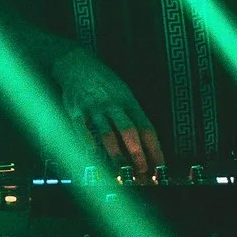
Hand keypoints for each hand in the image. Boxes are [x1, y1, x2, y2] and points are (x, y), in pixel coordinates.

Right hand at [50, 46, 164, 178]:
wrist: (76, 63)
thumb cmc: (103, 82)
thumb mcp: (124, 92)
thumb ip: (132, 115)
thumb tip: (145, 143)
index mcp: (129, 101)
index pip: (146, 127)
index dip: (154, 148)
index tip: (160, 165)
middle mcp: (113, 105)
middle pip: (128, 131)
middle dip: (137, 154)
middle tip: (143, 173)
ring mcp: (94, 108)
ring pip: (107, 134)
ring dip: (115, 156)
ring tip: (121, 173)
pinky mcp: (76, 112)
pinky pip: (83, 131)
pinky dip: (90, 146)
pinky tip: (95, 160)